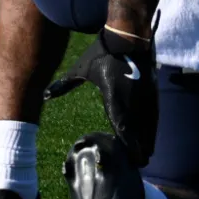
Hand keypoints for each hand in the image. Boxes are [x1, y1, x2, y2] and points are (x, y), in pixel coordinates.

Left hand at [45, 28, 158, 165]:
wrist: (128, 34)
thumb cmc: (103, 51)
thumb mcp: (82, 68)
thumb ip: (65, 84)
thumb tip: (44, 96)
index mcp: (114, 96)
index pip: (123, 126)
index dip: (129, 144)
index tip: (132, 157)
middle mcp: (132, 98)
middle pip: (138, 129)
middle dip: (139, 147)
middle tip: (140, 163)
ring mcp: (144, 93)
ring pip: (149, 122)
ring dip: (148, 139)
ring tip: (148, 154)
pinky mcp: (152, 89)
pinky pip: (154, 112)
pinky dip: (153, 125)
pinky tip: (153, 134)